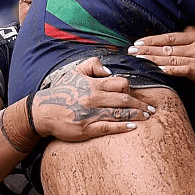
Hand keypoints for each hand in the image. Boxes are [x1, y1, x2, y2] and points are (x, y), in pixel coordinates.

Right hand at [33, 58, 155, 141]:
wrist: (42, 111)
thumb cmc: (62, 91)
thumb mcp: (75, 72)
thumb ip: (93, 65)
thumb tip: (110, 71)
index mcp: (94, 85)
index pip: (120, 84)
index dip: (131, 89)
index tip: (137, 95)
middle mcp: (94, 98)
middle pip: (124, 100)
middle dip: (141, 105)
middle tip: (152, 109)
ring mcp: (91, 114)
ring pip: (119, 113)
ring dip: (136, 115)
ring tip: (147, 117)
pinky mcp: (86, 129)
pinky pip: (108, 127)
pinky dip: (122, 127)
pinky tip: (133, 127)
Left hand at [129, 26, 194, 94]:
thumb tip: (181, 31)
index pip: (170, 36)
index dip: (152, 39)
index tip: (138, 42)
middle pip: (167, 46)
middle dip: (147, 49)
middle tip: (131, 51)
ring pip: (170, 58)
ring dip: (152, 60)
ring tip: (138, 60)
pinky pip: (181, 70)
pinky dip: (168, 69)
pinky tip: (157, 70)